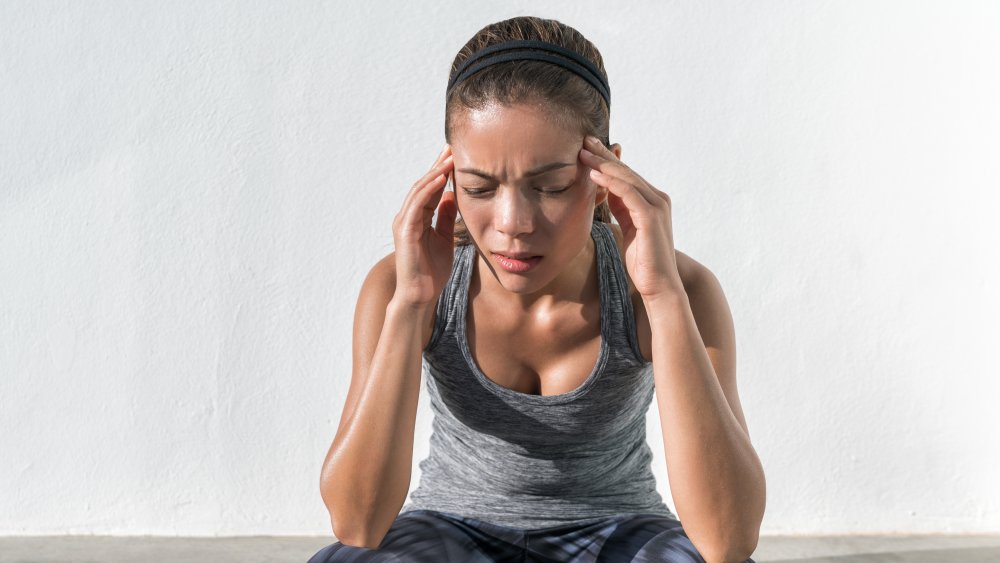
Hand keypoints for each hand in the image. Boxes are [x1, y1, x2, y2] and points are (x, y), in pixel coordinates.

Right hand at [391, 144, 456, 306]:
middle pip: (423, 185)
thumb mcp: (445, 239)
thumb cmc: (432, 272)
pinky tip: (441, 179)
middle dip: (437, 165)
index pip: (430, 189)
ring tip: (449, 157)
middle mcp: (408, 217)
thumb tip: (453, 196)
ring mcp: (405, 223)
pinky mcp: (406, 232)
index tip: (455, 156)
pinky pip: (417, 205)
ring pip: (419, 191)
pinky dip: (429, 190)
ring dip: (434, 173)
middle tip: (451, 147)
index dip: (441, 172)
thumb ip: (446, 218)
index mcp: (417, 218)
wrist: (420, 296)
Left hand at [579, 135, 683, 301]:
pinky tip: (593, 174)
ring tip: (583, 153)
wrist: (658, 285)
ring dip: (603, 164)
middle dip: (603, 155)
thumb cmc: (642, 261)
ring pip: (626, 178)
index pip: (626, 175)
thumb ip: (621, 209)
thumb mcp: (628, 228)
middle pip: (625, 171)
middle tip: (583, 141)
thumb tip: (606, 192)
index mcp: (651, 201)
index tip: (586, 149)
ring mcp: (656, 206)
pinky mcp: (651, 217)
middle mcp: (657, 199)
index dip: (606, 160)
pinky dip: (610, 182)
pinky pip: (628, 193)